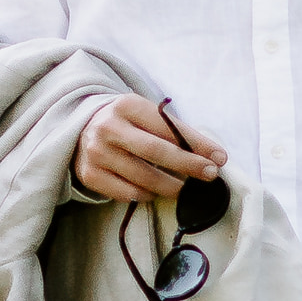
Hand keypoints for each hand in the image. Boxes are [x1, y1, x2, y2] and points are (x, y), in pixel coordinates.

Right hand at [75, 96, 225, 205]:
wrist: (81, 128)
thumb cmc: (126, 123)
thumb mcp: (146, 115)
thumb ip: (175, 131)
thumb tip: (213, 156)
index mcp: (127, 106)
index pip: (168, 127)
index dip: (197, 144)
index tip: (220, 157)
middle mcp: (109, 128)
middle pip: (156, 152)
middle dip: (188, 165)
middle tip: (210, 175)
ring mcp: (97, 153)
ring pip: (143, 178)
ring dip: (171, 186)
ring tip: (185, 188)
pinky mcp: (90, 175)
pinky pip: (128, 193)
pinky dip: (147, 194)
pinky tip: (155, 190)